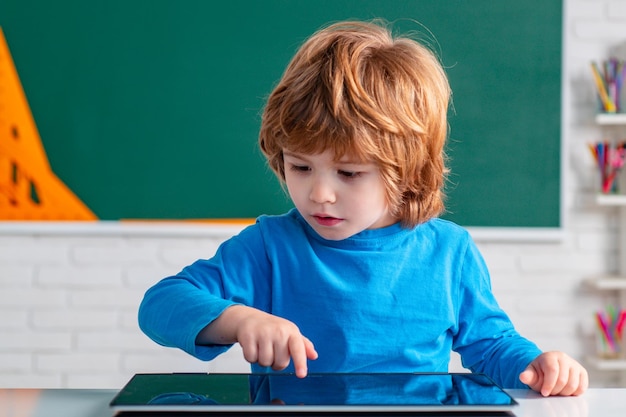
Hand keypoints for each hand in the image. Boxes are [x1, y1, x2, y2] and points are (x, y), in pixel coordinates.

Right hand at [200, 305, 317, 377]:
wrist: (250, 318)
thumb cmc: (272, 328)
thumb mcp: (290, 333)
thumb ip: (303, 345)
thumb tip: (314, 356)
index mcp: (291, 331)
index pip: (298, 348)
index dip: (300, 362)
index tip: (302, 374)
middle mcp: (278, 331)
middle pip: (280, 363)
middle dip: (275, 362)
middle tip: (272, 350)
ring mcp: (263, 333)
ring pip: (265, 362)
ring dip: (262, 360)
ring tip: (261, 347)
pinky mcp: (248, 336)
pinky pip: (251, 358)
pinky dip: (250, 357)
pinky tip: (253, 346)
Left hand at [519, 351, 587, 395]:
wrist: (548, 371)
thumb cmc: (540, 373)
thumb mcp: (531, 374)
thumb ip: (528, 376)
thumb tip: (523, 377)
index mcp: (550, 356)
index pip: (552, 371)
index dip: (549, 384)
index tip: (544, 393)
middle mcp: (564, 358)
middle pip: (563, 380)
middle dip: (555, 390)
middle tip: (550, 392)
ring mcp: (574, 365)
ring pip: (573, 385)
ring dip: (564, 393)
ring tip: (556, 391)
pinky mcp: (582, 373)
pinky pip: (582, 388)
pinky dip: (573, 393)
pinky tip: (565, 390)